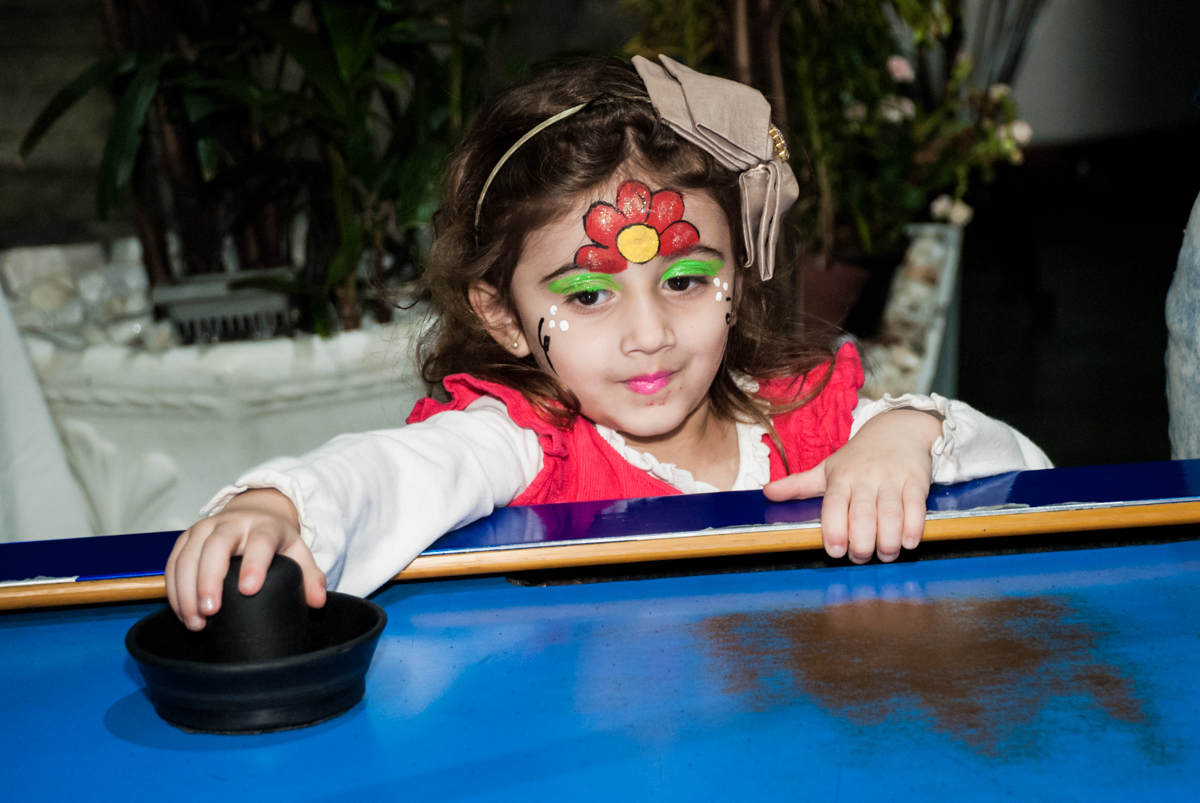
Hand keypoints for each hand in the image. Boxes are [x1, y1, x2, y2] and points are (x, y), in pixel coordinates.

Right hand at [165, 488, 325, 630]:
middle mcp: (231, 523)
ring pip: (188, 555)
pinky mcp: (185, 538)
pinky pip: (172, 563)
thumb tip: (317, 601)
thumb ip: (310, 576)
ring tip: (196, 621)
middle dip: (209, 580)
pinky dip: (174, 590)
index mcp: (264, 526)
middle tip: (211, 612)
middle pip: (216, 547)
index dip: (254, 564)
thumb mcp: (298, 552)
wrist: (252, 513)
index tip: (249, 590)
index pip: (260, 541)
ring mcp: (204, 528)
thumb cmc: (275, 539)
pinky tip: (183, 612)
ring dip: (187, 590)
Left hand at [763, 409, 940, 563]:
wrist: (897, 428)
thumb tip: (766, 493)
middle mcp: (865, 478)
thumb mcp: (827, 467)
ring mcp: (891, 479)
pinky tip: (909, 541)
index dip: (834, 529)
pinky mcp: (916, 481)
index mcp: (840, 478)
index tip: (834, 550)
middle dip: (862, 543)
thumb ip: (799, 485)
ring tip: (886, 554)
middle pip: (862, 514)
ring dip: (888, 540)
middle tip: (861, 557)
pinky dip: (914, 527)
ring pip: (890, 513)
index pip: (834, 505)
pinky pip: (916, 507)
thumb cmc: (858, 456)